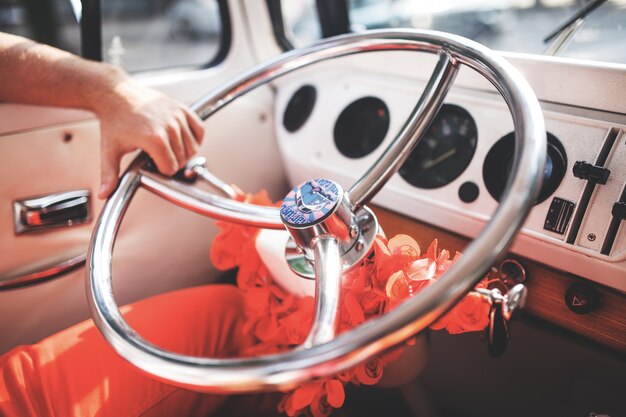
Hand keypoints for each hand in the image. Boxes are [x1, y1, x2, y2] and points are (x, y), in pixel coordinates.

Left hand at [94, 77, 204, 198]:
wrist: (117, 94)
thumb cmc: (115, 120)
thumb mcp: (110, 149)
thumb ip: (110, 174)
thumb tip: (104, 193)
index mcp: (154, 138)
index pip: (171, 168)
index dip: (162, 170)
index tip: (152, 165)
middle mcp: (169, 126)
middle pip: (183, 159)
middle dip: (172, 162)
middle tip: (158, 157)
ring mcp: (177, 116)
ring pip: (193, 147)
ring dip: (184, 153)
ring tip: (169, 149)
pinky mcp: (182, 108)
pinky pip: (199, 129)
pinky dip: (196, 138)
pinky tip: (183, 140)